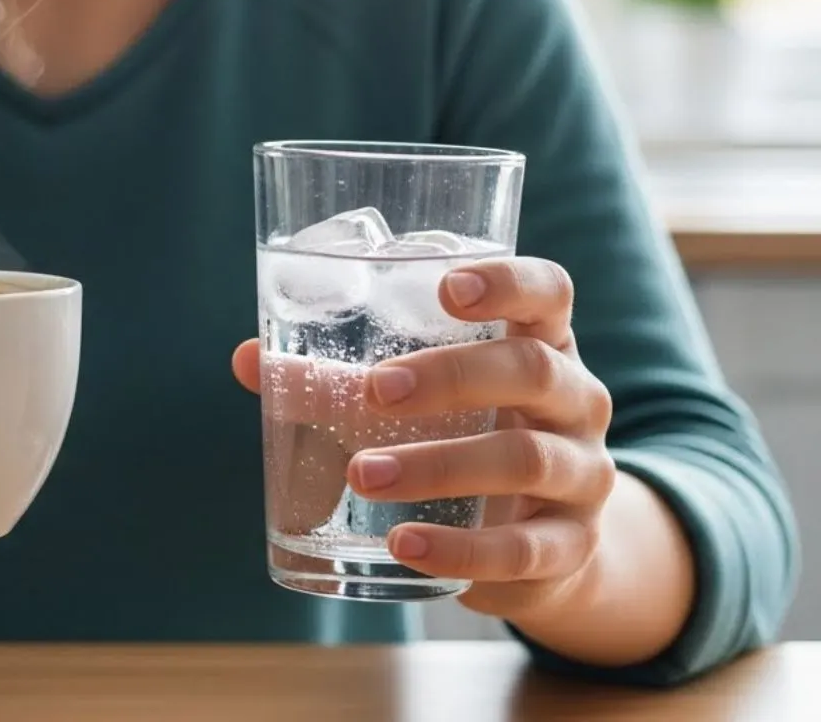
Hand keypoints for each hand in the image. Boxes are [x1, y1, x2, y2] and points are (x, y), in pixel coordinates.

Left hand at [234, 257, 616, 623]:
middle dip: (451, 377)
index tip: (448, 287)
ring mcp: (582, 473)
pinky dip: (459, 549)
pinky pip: (523, 549)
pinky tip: (404, 545)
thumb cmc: (467, 437)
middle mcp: (576, 400)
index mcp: (541, 344)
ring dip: (439, 466)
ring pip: (526, 459)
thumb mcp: (419, 400)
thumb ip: (340, 379)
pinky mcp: (570, 546)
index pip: (549, 294)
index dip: (509, 282)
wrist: (539, 545)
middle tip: (375, 391)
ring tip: (365, 475)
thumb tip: (249, 359)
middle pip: (534, 370)